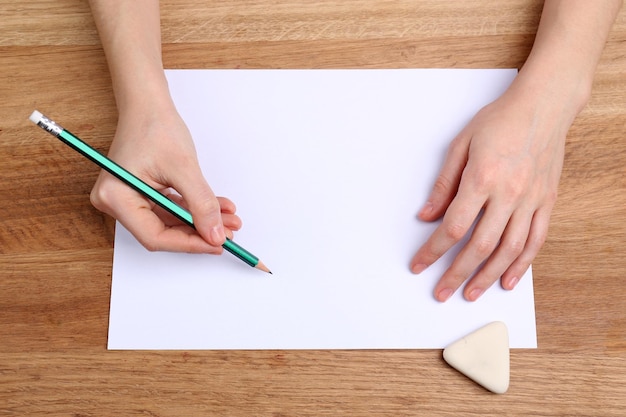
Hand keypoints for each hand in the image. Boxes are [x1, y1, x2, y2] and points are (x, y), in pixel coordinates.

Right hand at [90, 107, 241, 252]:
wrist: (148, 104)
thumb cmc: (156, 127)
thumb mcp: (184, 167)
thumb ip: (201, 204)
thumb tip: (216, 235)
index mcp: (116, 197)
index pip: (155, 236)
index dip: (189, 243)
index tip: (216, 243)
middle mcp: (116, 202)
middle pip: (163, 232)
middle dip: (199, 232)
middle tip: (228, 233)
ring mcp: (128, 199)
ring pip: (170, 222)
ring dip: (201, 221)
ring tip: (229, 219)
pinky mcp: (141, 193)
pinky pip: (170, 209)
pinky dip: (194, 209)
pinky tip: (218, 208)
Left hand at [410, 87, 567, 301]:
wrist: (543, 106)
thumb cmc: (499, 121)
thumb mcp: (461, 145)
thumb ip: (444, 184)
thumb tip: (426, 216)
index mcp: (482, 179)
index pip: (453, 227)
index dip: (433, 251)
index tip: (418, 265)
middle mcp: (508, 194)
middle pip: (479, 246)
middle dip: (457, 274)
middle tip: (441, 293)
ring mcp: (531, 201)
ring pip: (509, 250)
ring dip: (488, 277)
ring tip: (471, 294)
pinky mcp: (546, 202)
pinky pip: (536, 240)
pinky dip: (522, 264)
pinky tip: (508, 280)